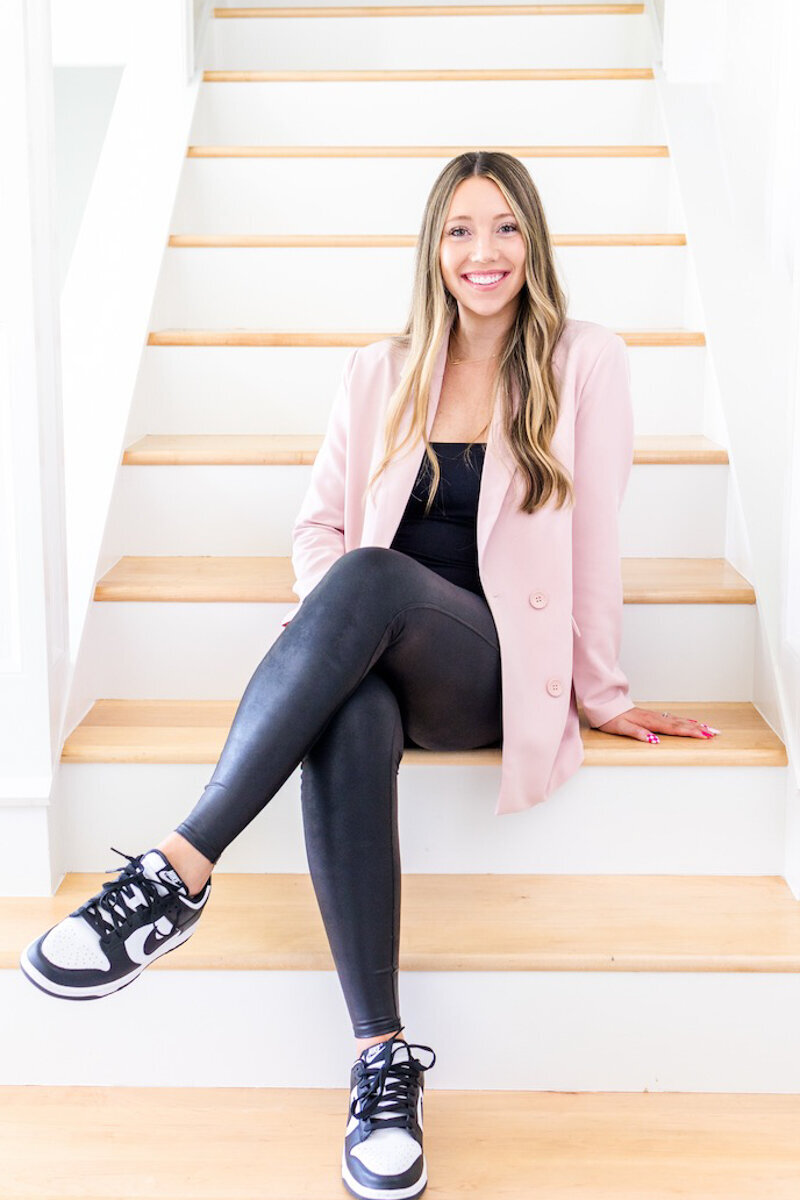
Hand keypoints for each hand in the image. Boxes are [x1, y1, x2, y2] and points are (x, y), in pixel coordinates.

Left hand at [594, 706, 720, 743]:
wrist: (605, 706)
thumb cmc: (611, 719)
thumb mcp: (621, 728)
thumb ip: (637, 733)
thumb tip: (653, 740)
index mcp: (650, 722)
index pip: (674, 729)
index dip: (690, 732)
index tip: (705, 736)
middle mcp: (655, 718)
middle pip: (681, 724)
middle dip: (699, 729)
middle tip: (715, 733)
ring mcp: (655, 716)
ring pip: (678, 720)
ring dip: (694, 725)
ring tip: (708, 728)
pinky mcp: (652, 716)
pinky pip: (672, 719)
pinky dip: (683, 721)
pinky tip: (689, 722)